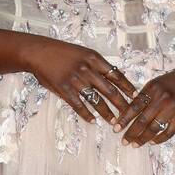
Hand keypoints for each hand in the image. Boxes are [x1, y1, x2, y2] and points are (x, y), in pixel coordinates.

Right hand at [19, 38, 137, 125]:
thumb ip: (97, 65)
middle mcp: (87, 69)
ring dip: (106, 112)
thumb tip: (113, 76)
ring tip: (113, 122)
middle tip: (129, 115)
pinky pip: (78, 105)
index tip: (135, 96)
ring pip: (96, 100)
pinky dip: (87, 114)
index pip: (116, 75)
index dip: (127, 87)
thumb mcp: (83, 53)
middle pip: (110, 90)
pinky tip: (93, 121)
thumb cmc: (62, 52)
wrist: (39, 52)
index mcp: (94, 59)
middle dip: (121, 104)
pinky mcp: (64, 89)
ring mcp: (75, 80)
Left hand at [111, 66, 174, 146]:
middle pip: (142, 120)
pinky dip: (158, 139)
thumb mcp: (156, 83)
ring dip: (142, 138)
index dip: (124, 119)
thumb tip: (127, 111)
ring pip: (153, 128)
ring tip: (134, 144)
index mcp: (152, 89)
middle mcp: (162, 99)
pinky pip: (167, 132)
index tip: (116, 129)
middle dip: (131, 132)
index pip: (134, 107)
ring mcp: (172, 109)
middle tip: (124, 141)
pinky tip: (151, 142)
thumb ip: (143, 96)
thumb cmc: (173, 82)